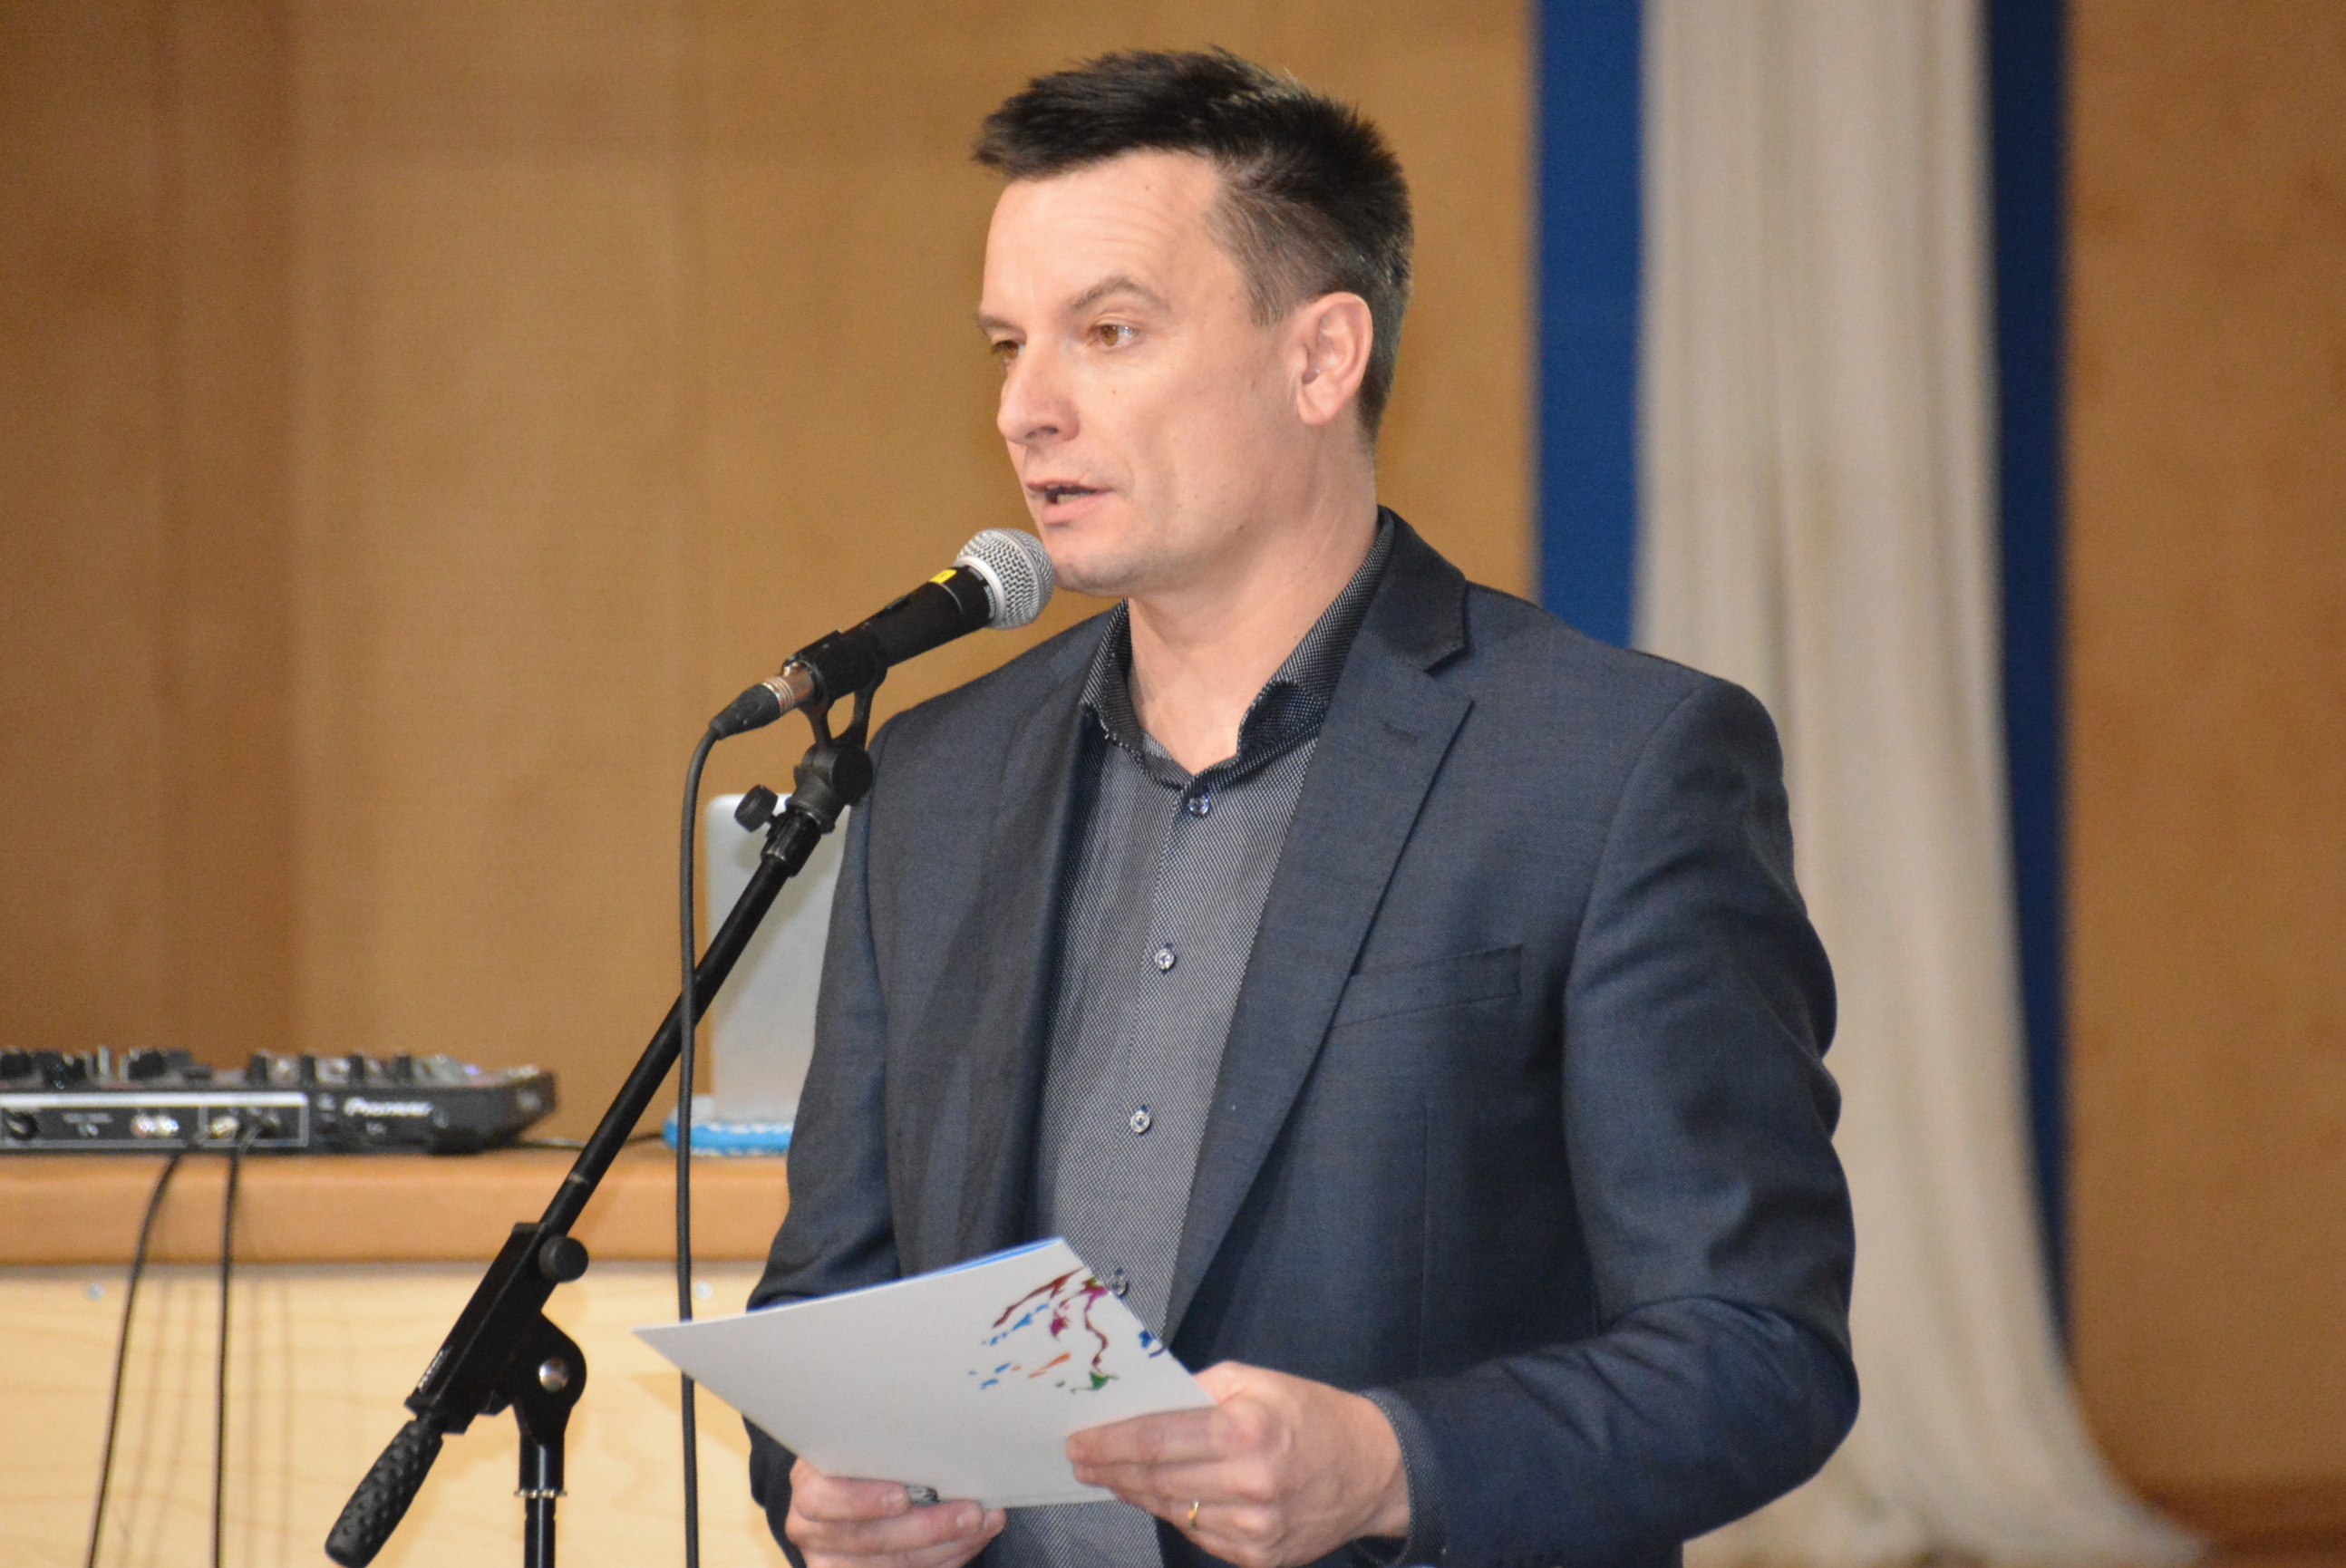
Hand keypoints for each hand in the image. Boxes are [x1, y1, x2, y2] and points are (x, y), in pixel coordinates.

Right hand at [785, 1457, 1004, 1567]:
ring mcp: (835, 1561)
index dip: (861, 1501)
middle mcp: (813, 1530)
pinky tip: (973, 1538)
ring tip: (984, 1522)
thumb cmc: (859, 1453)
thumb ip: (880, 1442)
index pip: (821, 1499)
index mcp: (809, 1486)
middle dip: (926, 1528)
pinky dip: (948, 1557)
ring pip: (894, 1563)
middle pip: (867, 1539)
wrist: (846, 1484)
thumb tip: (935, 1427)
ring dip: (948, 1544)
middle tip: (971, 1511)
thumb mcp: (856, 1439)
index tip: (901, 1496)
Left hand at [1066, 1361, 1408, 1567]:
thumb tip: (1144, 1402)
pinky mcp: (1258, 1557)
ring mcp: (1254, 1528)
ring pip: (1172, 1512)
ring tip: (1112, 1477)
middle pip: (1156, 1481)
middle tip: (1082, 1461)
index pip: (1157, 1439)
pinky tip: (1157, 1498)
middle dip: (1112, 1470)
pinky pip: (1198, 1535)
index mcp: (1247, 1430)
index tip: (1080, 1441)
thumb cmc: (1312, 1416)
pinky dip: (1173, 1514)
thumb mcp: (1259, 1380)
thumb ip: (1200, 1388)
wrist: (1374, 1470)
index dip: (1110, 1443)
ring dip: (1135, 1495)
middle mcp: (1250, 1484)